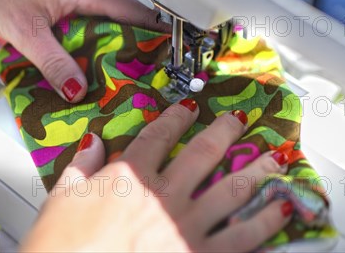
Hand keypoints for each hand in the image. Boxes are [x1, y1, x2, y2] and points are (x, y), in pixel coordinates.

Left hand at [0, 0, 160, 102]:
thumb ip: (54, 63)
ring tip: (123, 67)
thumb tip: (80, 91)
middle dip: (142, 40)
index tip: (169, 61)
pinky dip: (100, 30)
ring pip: (112, 12)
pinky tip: (92, 51)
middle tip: (147, 72)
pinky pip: (94, 12)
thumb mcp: (24, 31)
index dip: (157, 36)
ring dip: (121, 35)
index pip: (137, 13)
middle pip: (130, 12)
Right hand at [22, 100, 291, 251]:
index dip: (176, 117)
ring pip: (233, 190)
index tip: (190, 106)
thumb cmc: (62, 245)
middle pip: (204, 154)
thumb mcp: (62, 198)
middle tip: (240, 121)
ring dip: (259, 171)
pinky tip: (283, 211)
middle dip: (225, 132)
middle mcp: (165, 195)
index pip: (158, 136)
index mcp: (131, 176)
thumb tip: (93, 140)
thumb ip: (82, 165)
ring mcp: (187, 227)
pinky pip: (243, 238)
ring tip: (276, 158)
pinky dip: (266, 224)